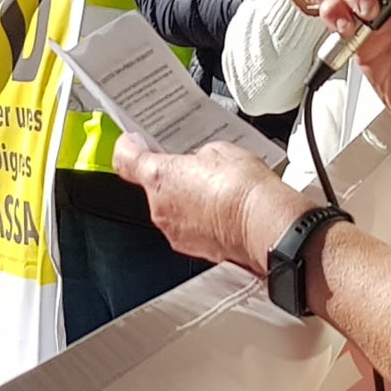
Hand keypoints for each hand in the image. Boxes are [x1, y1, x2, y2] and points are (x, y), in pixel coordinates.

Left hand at [115, 135, 309, 276]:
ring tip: (217, 189)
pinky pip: (189, 228)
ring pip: (172, 209)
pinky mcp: (193, 250)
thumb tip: (199, 163)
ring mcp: (175, 233)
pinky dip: (200, 219)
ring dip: (187, 199)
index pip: (125, 159)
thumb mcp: (220, 151)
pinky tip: (222, 209)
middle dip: (172, 176)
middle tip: (195, 166)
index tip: (131, 140)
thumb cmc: (244, 189)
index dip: (127, 146)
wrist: (265, 226)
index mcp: (160, 177)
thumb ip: (198, 156)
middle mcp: (160, 208)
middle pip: (153, 186)